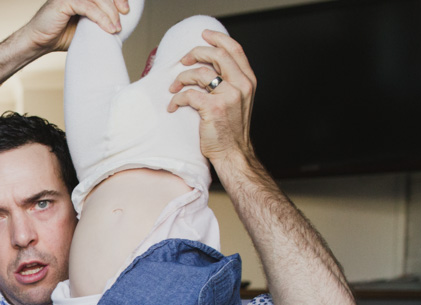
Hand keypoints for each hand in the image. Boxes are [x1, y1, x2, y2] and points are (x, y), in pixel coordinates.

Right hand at [23, 0, 130, 52]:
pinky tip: (109, 28)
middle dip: (117, 1)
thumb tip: (119, 25)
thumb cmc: (59, 36)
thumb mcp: (85, 27)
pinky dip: (101, 18)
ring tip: (116, 28)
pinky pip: (89, 7)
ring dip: (110, 13)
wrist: (38, 42)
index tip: (126, 10)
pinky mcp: (64, 2)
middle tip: (125, 15)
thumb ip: (98, 21)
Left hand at [167, 29, 256, 169]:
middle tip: (184, 60)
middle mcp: (241, 85)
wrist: (233, 153)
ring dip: (182, 78)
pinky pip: (189, 95)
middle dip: (196, 53)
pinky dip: (177, 98)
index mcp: (248, 81)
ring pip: (200, 73)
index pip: (235, 49)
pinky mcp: (213, 109)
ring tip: (174, 87)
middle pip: (217, 55)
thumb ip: (229, 82)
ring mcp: (228, 97)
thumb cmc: (231, 129)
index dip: (218, 38)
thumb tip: (209, 67)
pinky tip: (173, 106)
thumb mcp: (238, 100)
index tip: (204, 35)